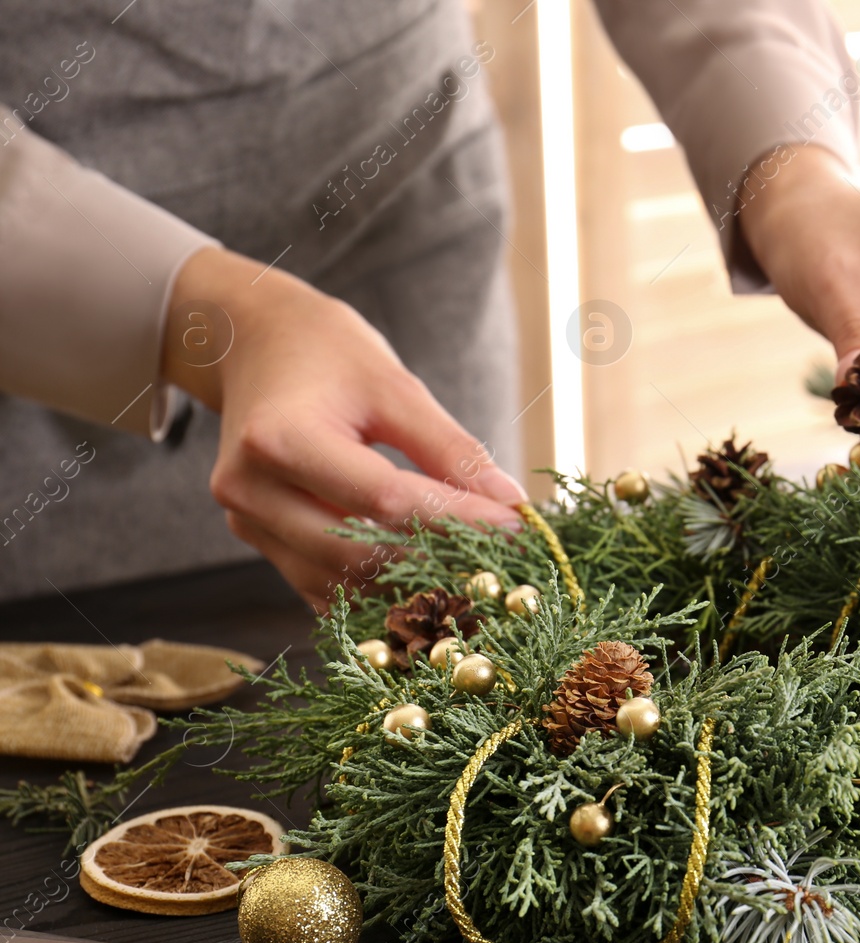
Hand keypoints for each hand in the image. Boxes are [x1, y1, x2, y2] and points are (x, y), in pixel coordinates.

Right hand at [161, 247, 526, 609]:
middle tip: (502, 561)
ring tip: (472, 571)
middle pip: (357, 552)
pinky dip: (374, 587)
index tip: (518, 528)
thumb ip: (452, 448)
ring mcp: (247, 520)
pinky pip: (322, 583)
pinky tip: (425, 580)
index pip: (386, 500)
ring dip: (408, 585)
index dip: (459, 521)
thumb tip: (510, 504)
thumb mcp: (396, 387)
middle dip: (436, 561)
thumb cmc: (328, 354)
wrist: (254, 345)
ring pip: (340, 580)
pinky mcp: (257, 538)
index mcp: (280, 439)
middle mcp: (251, 489)